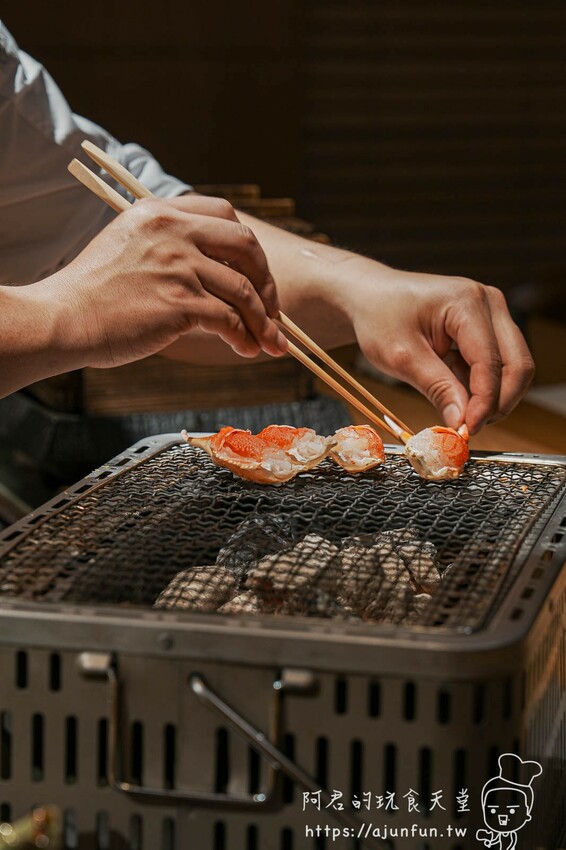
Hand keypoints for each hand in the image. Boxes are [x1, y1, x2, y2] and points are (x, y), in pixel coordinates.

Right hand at [45, 195, 287, 366]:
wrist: (64, 319)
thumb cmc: (94, 293)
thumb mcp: (130, 247)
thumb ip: (168, 245)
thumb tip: (214, 268)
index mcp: (160, 212)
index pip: (224, 213)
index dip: (248, 246)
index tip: (255, 272)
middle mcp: (172, 231)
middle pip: (245, 245)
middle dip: (266, 280)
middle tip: (272, 309)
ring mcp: (178, 265)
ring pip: (243, 289)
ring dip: (263, 320)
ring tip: (269, 343)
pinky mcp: (179, 301)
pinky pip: (229, 319)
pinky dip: (245, 337)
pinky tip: (247, 349)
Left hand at [343, 264, 533, 433]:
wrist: (370, 296)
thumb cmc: (380, 317)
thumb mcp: (401, 357)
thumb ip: (436, 388)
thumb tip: (461, 422)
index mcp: (467, 302)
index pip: (490, 362)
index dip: (484, 402)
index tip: (467, 430)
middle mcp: (488, 303)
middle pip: (517, 364)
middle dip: (498, 403)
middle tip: (469, 427)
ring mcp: (492, 313)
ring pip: (513, 366)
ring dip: (493, 397)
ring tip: (459, 411)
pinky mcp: (487, 326)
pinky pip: (498, 364)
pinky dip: (482, 386)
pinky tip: (455, 390)